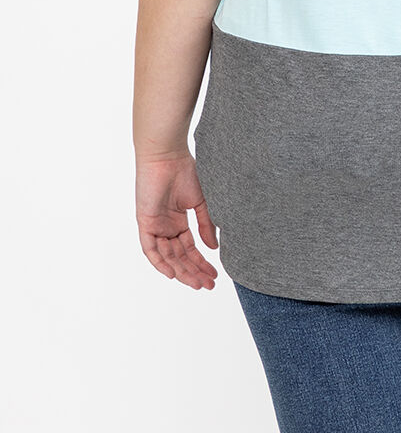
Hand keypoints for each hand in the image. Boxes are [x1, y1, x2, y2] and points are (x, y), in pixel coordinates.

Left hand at [135, 149, 218, 288]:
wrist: (168, 155)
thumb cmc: (185, 171)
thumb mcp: (200, 202)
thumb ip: (206, 225)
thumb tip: (213, 248)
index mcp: (178, 222)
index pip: (189, 249)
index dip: (201, 263)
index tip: (215, 275)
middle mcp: (165, 227)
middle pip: (179, 257)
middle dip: (193, 272)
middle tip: (208, 285)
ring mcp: (155, 226)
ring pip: (167, 257)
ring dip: (181, 271)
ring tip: (197, 282)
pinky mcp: (145, 223)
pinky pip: (150, 249)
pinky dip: (160, 263)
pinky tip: (173, 274)